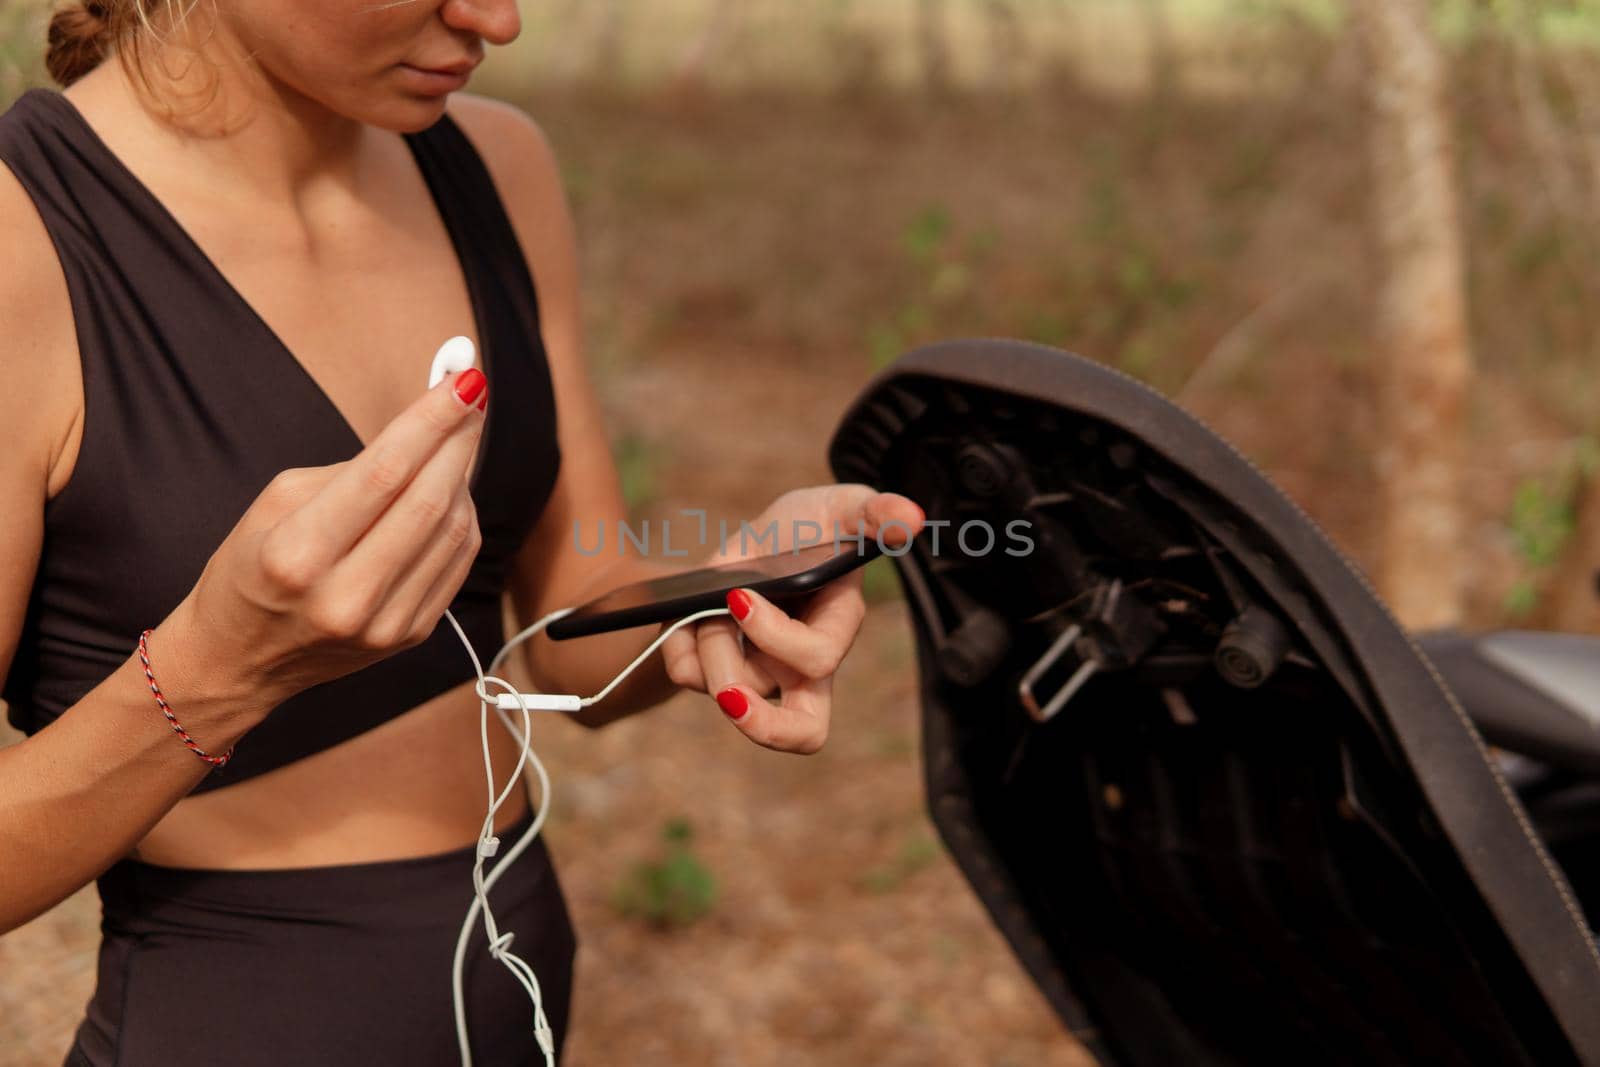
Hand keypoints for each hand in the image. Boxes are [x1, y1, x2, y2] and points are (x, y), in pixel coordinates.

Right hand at [172, 368, 489, 709]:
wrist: (239, 659)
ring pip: (454, 530)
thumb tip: (425, 431)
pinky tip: (450, 488)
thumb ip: (351, 469)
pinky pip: (457, 561)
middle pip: (429, 500)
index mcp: (297, 556)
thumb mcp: (274, 505)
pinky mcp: (411, 635)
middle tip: (473, 393)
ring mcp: (385, 624)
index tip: (464, 380)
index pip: (385, 473)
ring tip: (454, 439)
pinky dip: (461, 516)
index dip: (431, 421)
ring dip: (462, 473)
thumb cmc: (251, 569)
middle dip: (458, 437)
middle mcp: (345, 597)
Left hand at [659, 485, 923, 753]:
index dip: (775, 636)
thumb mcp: (839, 508)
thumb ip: (874, 512)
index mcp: (836, 630)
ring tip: (708, 605)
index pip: (816, 658)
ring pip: (727, 691)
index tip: (739, 595)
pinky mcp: (724, 677)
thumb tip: (913, 518)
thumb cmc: (809, 526)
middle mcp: (802, 668)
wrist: (758, 539)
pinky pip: (689, 677)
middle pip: (802, 732)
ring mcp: (762, 678)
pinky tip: (689, 614)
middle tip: (727, 696)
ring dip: (706, 643)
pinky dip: (678, 643)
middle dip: (760, 725)